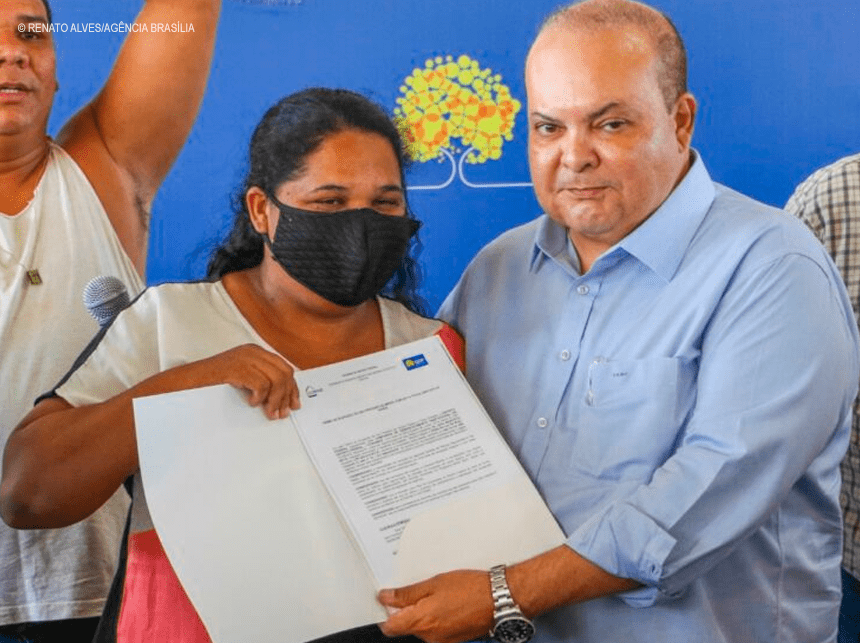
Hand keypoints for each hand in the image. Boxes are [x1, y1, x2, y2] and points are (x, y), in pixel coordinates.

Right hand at [180, 344, 299, 419]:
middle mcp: (252, 352)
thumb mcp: (241, 378)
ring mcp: (244, 358)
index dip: (292, 388)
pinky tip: (251, 403)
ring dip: (275, 400)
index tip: (294, 404)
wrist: (186, 383)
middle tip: (281, 413)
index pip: (285, 368)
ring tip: (268, 413)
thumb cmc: (212, 384)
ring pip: (277, 379)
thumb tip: (282, 400)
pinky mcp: (236, 368)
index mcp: (256, 352)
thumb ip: (260, 381)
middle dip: (286, 396)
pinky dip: (260, 397)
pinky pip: (261, 384)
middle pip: (285, 373)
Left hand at [378, 570, 492, 642]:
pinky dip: (437, 617)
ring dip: (424, 612)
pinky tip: (448, 601)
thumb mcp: (433, 583)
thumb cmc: (471, 589)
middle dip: (407, 609)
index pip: (389, 627)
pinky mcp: (454, 639)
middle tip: (417, 588)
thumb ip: (407, 594)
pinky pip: (437, 629)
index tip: (387, 599)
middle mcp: (430, 636)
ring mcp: (443, 640)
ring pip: (423, 627)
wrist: (499, 599)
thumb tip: (386, 598)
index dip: (385, 612)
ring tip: (437, 592)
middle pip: (406, 626)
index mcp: (421, 622)